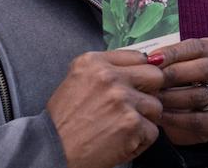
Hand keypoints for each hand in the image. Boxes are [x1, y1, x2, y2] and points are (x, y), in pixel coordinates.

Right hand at [47, 50, 164, 167]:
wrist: (52, 151)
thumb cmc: (62, 121)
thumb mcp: (76, 80)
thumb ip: (104, 70)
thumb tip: (137, 66)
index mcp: (94, 62)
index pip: (138, 56)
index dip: (140, 73)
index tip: (138, 84)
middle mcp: (110, 77)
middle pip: (155, 75)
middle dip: (150, 92)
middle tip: (136, 106)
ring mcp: (123, 100)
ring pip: (156, 106)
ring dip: (144, 119)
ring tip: (123, 128)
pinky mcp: (131, 124)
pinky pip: (152, 131)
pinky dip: (140, 141)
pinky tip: (122, 142)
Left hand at [148, 38, 207, 145]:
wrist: (182, 113)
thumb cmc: (174, 80)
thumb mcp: (171, 64)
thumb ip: (164, 60)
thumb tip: (146, 61)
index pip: (196, 47)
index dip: (173, 52)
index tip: (152, 59)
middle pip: (205, 69)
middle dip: (175, 74)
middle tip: (152, 80)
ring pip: (200, 95)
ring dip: (173, 97)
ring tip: (152, 98)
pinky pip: (197, 120)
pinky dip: (175, 118)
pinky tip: (159, 115)